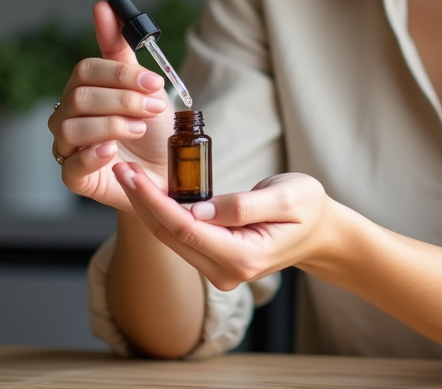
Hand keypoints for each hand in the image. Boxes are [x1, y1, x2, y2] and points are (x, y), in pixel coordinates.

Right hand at [49, 0, 172, 211]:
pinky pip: (71, 166)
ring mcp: (67, 148)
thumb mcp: (144, 84)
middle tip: (153, 108)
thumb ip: (120, 44)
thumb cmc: (154, 129)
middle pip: (80, 97)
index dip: (120, 74)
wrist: (170, 173)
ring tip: (139, 129)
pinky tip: (113, 151)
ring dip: (112, 125)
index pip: (86, 70)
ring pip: (71, 128)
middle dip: (123, 100)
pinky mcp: (75, 178)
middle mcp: (68, 116)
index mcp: (83, 89)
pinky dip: (92, 155)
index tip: (154, 82)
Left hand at [114, 163, 337, 290]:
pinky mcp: (214, 261)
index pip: (186, 229)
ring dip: (148, 207)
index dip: (156, 202)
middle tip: (120, 168)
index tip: (134, 175)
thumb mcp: (287, 198)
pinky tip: (148, 191)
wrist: (321, 233)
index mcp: (244, 258)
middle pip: (171, 236)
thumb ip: (243, 206)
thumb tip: (198, 209)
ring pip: (171, 239)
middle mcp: (226, 273)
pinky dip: (162, 213)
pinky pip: (181, 237)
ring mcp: (218, 271)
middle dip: (143, 202)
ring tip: (129, 175)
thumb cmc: (308, 208)